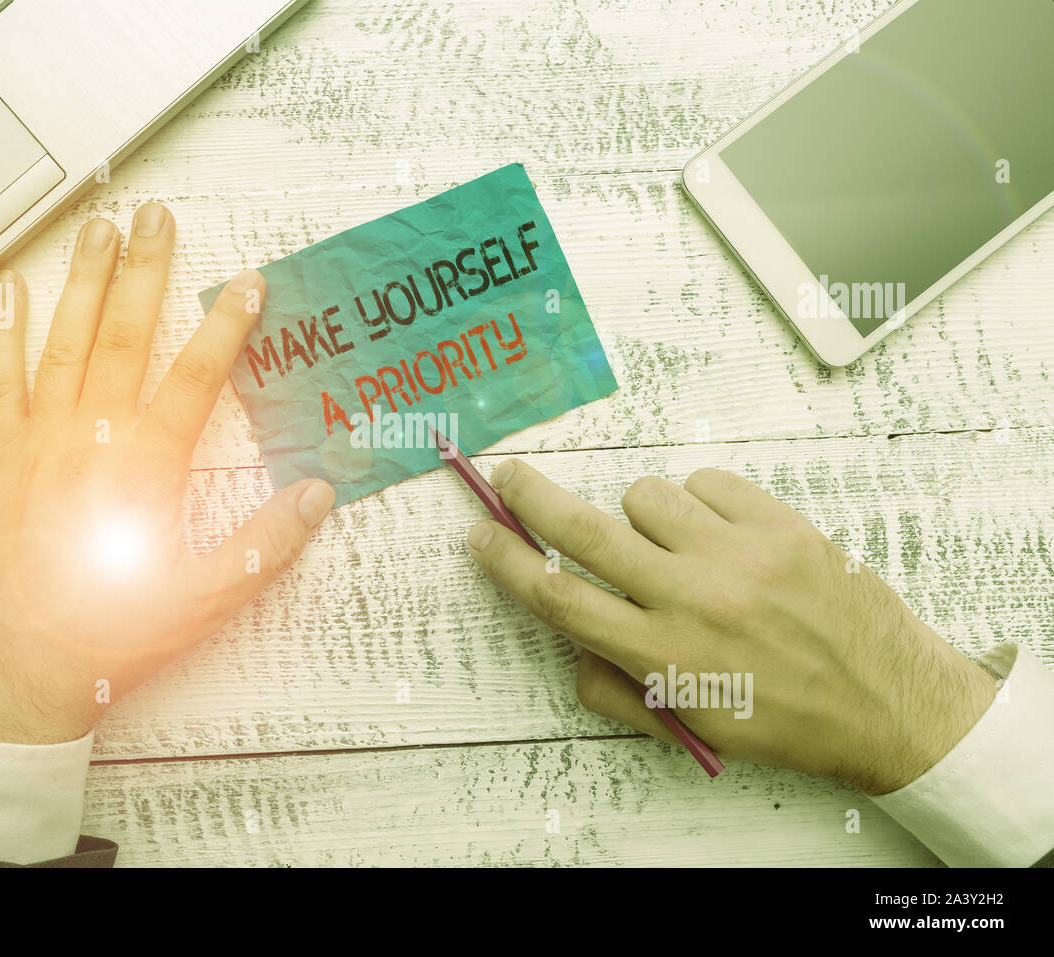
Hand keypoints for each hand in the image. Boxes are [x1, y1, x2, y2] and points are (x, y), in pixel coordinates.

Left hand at [0, 203, 334, 743]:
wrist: (9, 674)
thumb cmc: (105, 640)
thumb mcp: (198, 604)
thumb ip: (260, 547)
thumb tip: (315, 496)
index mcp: (143, 470)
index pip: (194, 380)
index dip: (226, 328)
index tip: (247, 284)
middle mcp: (89, 440)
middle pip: (124, 338)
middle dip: (146, 272)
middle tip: (157, 216)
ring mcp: (36, 443)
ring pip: (64, 344)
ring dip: (84, 282)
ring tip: (99, 229)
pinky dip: (0, 335)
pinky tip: (6, 293)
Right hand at [466, 461, 995, 793]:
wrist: (889, 703)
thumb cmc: (784, 720)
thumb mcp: (692, 729)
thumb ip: (617, 688)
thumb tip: (571, 638)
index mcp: (663, 656)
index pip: (558, 597)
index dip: (507, 562)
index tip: (482, 536)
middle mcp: (693, 600)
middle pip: (584, 532)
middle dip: (532, 497)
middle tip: (508, 476)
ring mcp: (739, 556)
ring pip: (646, 496)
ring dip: (641, 515)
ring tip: (674, 546)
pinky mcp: (781, 526)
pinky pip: (707, 482)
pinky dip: (700, 503)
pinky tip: (721, 536)